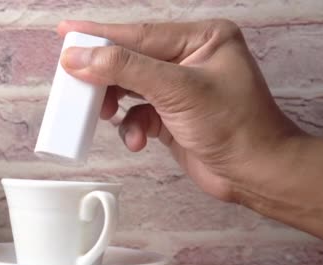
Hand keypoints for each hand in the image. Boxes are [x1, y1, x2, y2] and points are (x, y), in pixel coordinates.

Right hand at [58, 20, 303, 201]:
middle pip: (130, 59)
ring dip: (116, 104)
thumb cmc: (237, 127)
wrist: (255, 174)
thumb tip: (81, 57)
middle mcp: (190, 59)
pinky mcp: (172, 116)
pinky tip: (139, 139)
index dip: (100, 34)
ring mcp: (180, 89)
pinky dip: (132, 127)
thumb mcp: (177, 90)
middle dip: (105, 76)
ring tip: (104, 114)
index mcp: (201, 38)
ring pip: (130, 88)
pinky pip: (138, 114)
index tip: (67, 32)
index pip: (140, 33)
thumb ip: (126, 69)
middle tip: (74, 79)